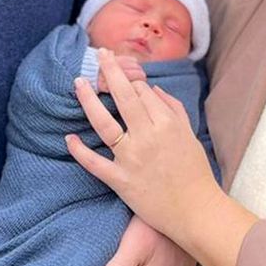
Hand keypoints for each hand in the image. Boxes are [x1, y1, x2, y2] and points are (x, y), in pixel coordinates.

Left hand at [69, 49, 220, 242]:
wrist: (196, 211)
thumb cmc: (195, 173)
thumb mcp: (190, 135)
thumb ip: (173, 109)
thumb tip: (152, 89)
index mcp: (167, 123)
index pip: (143, 91)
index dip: (132, 80)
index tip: (125, 75)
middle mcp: (148, 136)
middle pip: (123, 97)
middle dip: (110, 71)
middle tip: (100, 54)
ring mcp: (132, 158)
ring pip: (104, 123)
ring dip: (88, 101)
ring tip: (78, 82)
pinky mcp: (121, 180)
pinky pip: (95, 163)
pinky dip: (80, 151)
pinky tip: (69, 138)